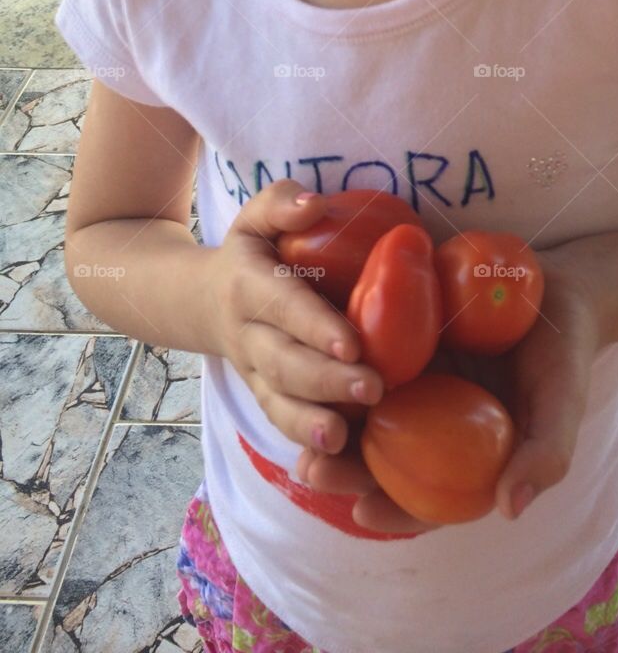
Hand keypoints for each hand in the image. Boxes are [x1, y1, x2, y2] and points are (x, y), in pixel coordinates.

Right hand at [209, 180, 384, 456]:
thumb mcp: (254, 217)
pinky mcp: (264, 397)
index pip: (283, 306)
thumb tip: (315, 204)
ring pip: (278, 404)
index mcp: (249, 286)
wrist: (197, 300)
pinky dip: (304, 443)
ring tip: (344, 438)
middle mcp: (249, 336)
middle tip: (374, 388)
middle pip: (284, 364)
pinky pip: (281, 424)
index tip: (352, 342)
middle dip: (327, 380)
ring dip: (310, 424)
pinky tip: (337, 459)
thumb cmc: (249, 252)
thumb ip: (281, 203)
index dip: (314, 325)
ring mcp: (254, 373)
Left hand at [297, 244, 601, 532]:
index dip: (393, 512)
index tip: (364, 512)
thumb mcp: (561, 403)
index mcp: (465, 453)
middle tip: (313, 469)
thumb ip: (545, 453)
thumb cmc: (564, 353)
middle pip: (381, 457)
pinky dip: (338, 361)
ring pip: (362, 409)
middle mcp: (431, 420)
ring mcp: (413, 377)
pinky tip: (315, 361)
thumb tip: (510, 508)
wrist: (558, 284)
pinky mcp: (400, 332)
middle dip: (344, 469)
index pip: (426, 499)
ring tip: (302, 423)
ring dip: (329, 421)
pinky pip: (365, 351)